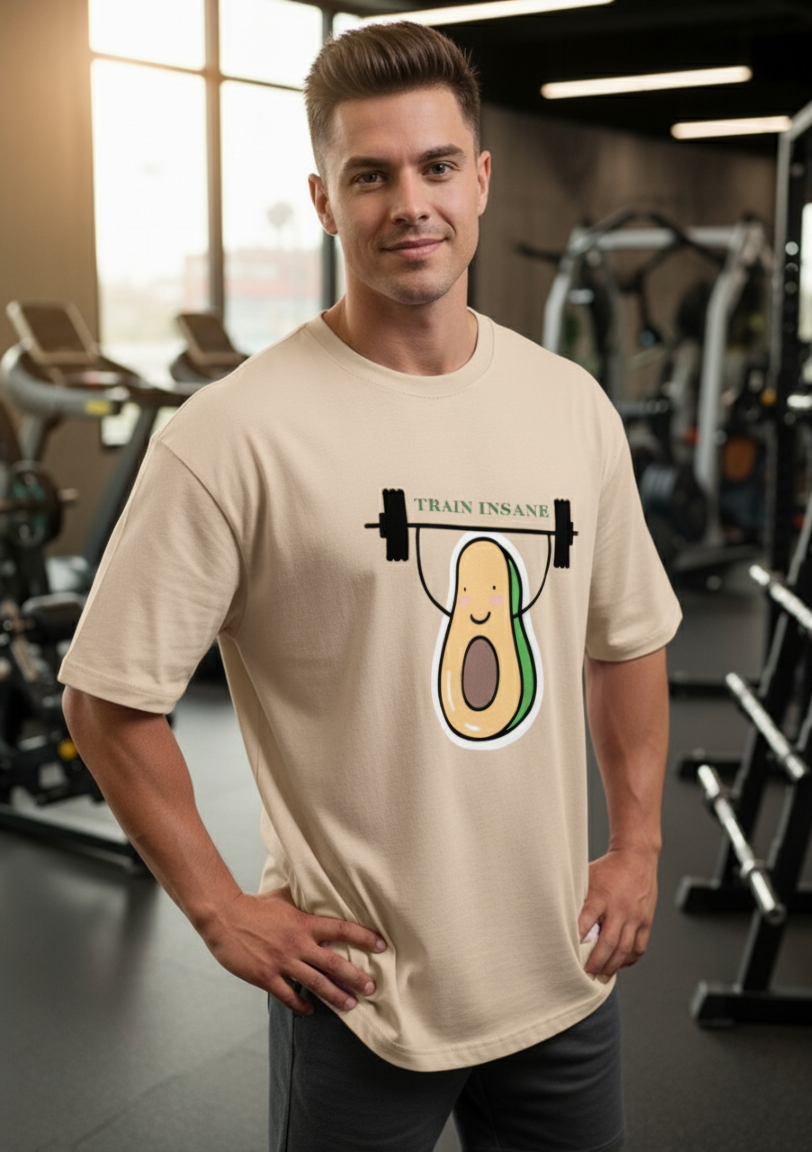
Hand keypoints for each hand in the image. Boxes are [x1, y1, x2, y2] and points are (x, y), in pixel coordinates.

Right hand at [198, 885, 386, 1014]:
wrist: (224, 917)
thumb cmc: (254, 905)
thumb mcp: (282, 896)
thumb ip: (301, 897)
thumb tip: (313, 887)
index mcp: (304, 923)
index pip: (341, 929)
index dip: (363, 937)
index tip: (381, 945)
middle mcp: (298, 944)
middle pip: (334, 963)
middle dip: (355, 977)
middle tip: (372, 988)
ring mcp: (282, 962)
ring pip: (316, 984)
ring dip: (336, 996)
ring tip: (350, 1005)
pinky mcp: (267, 977)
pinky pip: (289, 996)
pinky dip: (301, 1005)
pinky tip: (310, 1010)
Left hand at [578, 847, 658, 978]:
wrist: (637, 857)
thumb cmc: (608, 868)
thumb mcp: (587, 877)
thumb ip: (578, 898)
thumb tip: (561, 916)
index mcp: (601, 896)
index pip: (586, 921)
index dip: (577, 939)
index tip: (567, 954)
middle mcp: (620, 908)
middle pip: (608, 943)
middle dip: (595, 962)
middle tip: (585, 974)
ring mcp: (635, 916)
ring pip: (624, 949)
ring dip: (612, 966)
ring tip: (601, 975)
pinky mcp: (646, 921)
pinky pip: (639, 947)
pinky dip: (629, 959)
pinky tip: (620, 964)